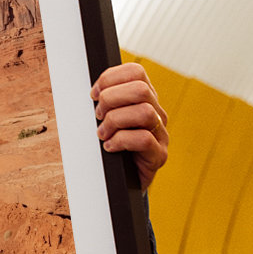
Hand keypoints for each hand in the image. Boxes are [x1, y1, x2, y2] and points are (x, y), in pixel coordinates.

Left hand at [91, 63, 168, 189]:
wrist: (121, 182)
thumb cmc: (111, 146)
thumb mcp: (105, 119)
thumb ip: (104, 102)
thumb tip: (91, 92)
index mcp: (144, 99)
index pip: (135, 72)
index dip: (110, 78)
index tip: (94, 94)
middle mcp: (157, 113)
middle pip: (140, 89)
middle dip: (111, 99)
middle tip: (98, 116)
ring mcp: (161, 134)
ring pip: (144, 112)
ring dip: (115, 121)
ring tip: (102, 134)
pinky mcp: (159, 155)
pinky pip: (144, 139)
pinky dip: (120, 141)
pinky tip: (109, 147)